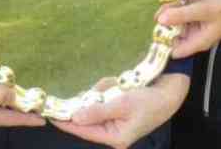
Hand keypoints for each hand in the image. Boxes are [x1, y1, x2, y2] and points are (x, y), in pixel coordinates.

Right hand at [0, 66, 45, 128]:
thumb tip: (16, 96)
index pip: (8, 119)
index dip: (26, 118)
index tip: (43, 119)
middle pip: (5, 113)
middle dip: (22, 109)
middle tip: (40, 104)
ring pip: (0, 103)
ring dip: (13, 98)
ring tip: (30, 95)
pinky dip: (3, 90)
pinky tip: (10, 83)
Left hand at [51, 73, 188, 148]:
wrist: (170, 90)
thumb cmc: (150, 101)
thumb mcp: (124, 104)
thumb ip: (98, 111)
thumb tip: (75, 117)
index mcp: (114, 137)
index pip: (84, 130)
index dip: (66, 121)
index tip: (50, 113)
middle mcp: (112, 130)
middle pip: (88, 114)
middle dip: (94, 98)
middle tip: (109, 88)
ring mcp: (114, 118)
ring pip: (95, 101)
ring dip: (104, 90)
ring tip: (122, 86)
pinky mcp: (117, 106)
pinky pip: (103, 95)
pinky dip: (109, 87)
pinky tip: (122, 84)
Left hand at [157, 0, 220, 58]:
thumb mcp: (203, 9)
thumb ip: (180, 15)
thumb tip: (159, 20)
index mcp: (199, 41)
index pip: (174, 50)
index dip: (163, 40)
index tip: (155, 24)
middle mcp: (197, 34)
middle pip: (174, 27)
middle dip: (176, 11)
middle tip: (183, 0)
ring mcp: (200, 23)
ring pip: (181, 13)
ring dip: (188, 2)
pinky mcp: (202, 12)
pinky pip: (190, 6)